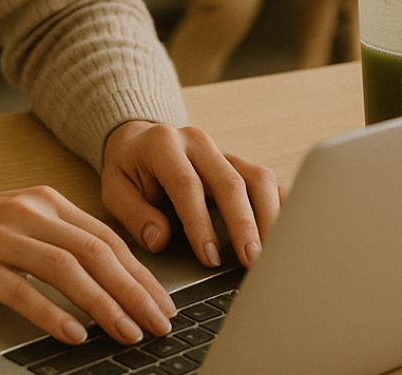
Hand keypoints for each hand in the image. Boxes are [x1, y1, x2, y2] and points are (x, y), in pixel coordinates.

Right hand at [0, 184, 178, 346]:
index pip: (105, 237)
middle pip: (95, 251)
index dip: (140, 272)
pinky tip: (73, 334)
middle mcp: (28, 213)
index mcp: (45, 201)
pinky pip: (22, 290)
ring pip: (66, 269)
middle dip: (134, 291)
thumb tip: (112, 278)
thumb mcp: (19, 223)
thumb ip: (60, 240)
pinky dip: (53, 314)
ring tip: (128, 333)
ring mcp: (1, 237)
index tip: (164, 303)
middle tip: (160, 324)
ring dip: (104, 305)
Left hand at [101, 121, 282, 270]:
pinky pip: (267, 181)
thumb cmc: (129, 168)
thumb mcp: (114, 187)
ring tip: (272, 254)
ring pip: (257, 177)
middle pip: (230, 179)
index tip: (209, 256)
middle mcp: (198, 143)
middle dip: (244, 223)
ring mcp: (223, 151)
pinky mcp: (239, 163)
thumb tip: (159, 238)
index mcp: (164, 145)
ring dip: (269, 216)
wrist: (140, 140)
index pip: (187, 183)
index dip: (200, 222)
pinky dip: (281, 205)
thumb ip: (133, 212)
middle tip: (251, 261)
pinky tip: (287, 233)